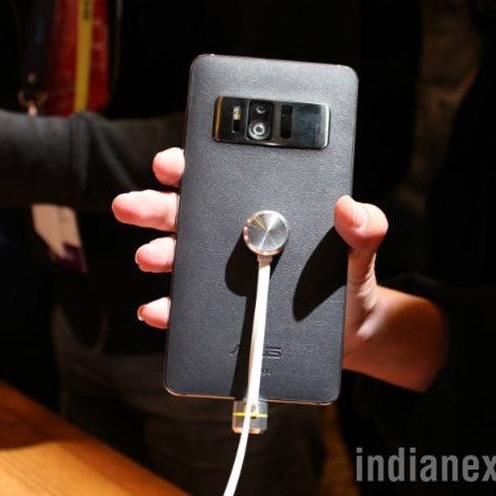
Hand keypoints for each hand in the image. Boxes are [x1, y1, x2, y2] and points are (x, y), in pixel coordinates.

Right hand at [112, 147, 448, 390]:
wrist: (350, 332)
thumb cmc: (348, 280)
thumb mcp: (359, 251)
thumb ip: (363, 227)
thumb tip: (349, 208)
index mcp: (262, 210)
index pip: (219, 180)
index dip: (189, 166)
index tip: (169, 163)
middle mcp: (234, 237)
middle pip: (185, 214)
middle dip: (154, 206)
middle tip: (132, 206)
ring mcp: (223, 275)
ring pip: (178, 257)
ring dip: (157, 254)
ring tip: (149, 257)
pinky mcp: (221, 312)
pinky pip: (187, 309)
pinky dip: (167, 309)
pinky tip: (157, 309)